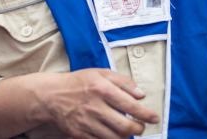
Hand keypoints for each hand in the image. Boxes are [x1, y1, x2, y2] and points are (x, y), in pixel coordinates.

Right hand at [37, 68, 159, 137]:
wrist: (52, 96)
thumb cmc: (79, 83)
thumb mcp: (101, 73)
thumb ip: (123, 81)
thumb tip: (141, 94)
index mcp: (102, 89)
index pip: (130, 105)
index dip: (146, 114)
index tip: (154, 117)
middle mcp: (95, 107)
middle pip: (125, 126)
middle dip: (138, 129)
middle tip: (141, 127)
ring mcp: (87, 122)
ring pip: (115, 137)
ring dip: (126, 136)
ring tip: (128, 130)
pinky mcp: (80, 134)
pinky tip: (113, 134)